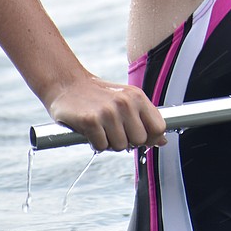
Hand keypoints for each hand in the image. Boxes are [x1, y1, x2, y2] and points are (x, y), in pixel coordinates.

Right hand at [47, 76, 166, 151]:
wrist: (67, 84)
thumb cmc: (99, 96)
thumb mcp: (126, 100)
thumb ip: (145, 118)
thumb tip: (163, 141)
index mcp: (138, 97)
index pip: (158, 127)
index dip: (152, 138)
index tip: (139, 137)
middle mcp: (125, 103)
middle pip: (139, 140)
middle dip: (128, 141)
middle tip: (114, 131)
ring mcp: (108, 112)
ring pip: (120, 146)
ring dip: (110, 143)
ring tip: (102, 129)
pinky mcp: (90, 120)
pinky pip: (101, 146)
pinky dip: (95, 143)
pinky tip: (91, 131)